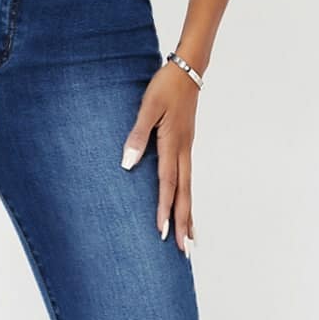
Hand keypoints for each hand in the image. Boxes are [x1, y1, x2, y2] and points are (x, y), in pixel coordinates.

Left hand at [120, 62, 198, 253]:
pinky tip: (185, 204)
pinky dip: (187, 196)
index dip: (164, 209)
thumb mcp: (147, 106)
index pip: (167, 184)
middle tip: (184, 250)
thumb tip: (127, 163)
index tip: (163, 232)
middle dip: (184, 223)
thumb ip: (137, 135)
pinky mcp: (186, 145)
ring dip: (189, 214)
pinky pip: (187, 178)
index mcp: (172, 144)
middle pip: (184, 193)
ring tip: (191, 238)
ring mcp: (187, 149)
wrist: (188, 69)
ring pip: (188, 188)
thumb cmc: (166, 86)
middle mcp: (183, 151)